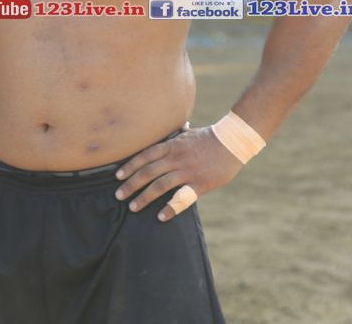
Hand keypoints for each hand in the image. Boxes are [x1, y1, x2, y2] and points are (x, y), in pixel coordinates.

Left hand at [113, 127, 242, 220]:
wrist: (233, 141)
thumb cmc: (210, 138)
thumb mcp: (188, 135)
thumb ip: (173, 142)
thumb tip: (160, 146)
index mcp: (173, 145)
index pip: (145, 156)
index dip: (130, 166)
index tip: (118, 176)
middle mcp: (177, 158)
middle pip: (147, 172)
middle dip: (130, 184)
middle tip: (119, 195)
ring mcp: (187, 171)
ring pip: (159, 185)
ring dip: (143, 197)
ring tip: (133, 207)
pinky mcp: (199, 183)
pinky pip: (181, 198)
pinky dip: (170, 208)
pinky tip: (160, 216)